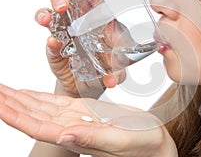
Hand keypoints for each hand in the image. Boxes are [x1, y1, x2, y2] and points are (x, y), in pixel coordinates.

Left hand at [0, 84, 177, 156]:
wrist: (153, 143)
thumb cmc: (143, 144)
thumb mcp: (121, 141)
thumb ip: (93, 140)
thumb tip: (64, 136)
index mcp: (77, 137)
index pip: (36, 126)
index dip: (14, 114)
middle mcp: (71, 129)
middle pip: (32, 116)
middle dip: (9, 102)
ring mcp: (77, 119)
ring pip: (40, 108)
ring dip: (19, 98)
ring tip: (1, 88)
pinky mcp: (85, 112)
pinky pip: (56, 104)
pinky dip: (38, 97)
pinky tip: (26, 93)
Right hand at [34, 0, 123, 96]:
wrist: (91, 86)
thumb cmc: (107, 67)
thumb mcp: (117, 68)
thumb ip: (118, 72)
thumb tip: (114, 80)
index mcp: (98, 18)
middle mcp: (79, 21)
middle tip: (62, 5)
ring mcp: (65, 34)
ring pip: (51, 14)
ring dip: (47, 13)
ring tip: (48, 19)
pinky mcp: (55, 50)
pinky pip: (49, 42)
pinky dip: (50, 42)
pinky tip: (53, 43)